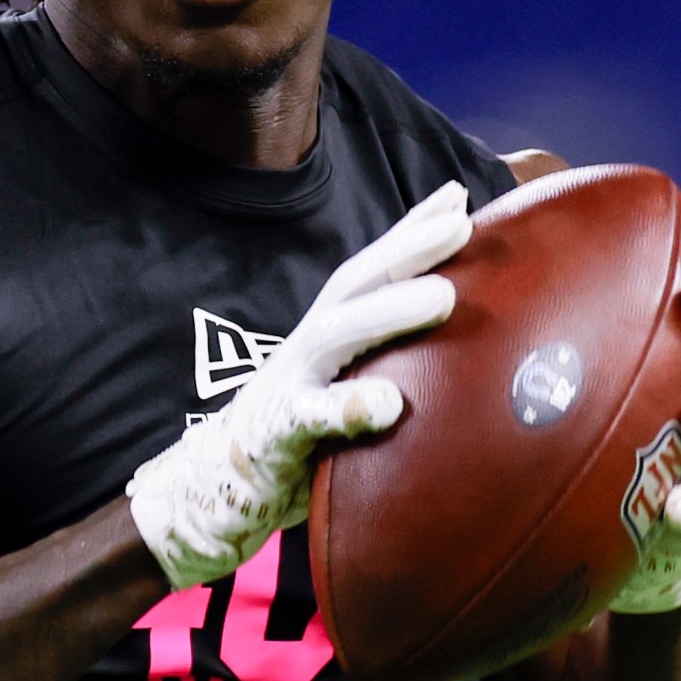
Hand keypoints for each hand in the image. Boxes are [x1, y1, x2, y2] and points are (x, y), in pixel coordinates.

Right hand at [128, 181, 472, 587]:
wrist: (219, 484)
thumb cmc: (302, 426)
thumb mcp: (346, 379)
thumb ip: (386, 353)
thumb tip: (450, 321)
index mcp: (330, 330)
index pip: (372, 269)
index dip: (410, 231)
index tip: (456, 196)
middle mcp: (310, 345)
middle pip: (356, 285)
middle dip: (406, 250)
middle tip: (460, 226)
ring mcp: (290, 384)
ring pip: (336, 337)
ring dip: (388, 313)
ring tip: (443, 297)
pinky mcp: (278, 433)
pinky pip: (310, 417)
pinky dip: (348, 408)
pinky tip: (388, 404)